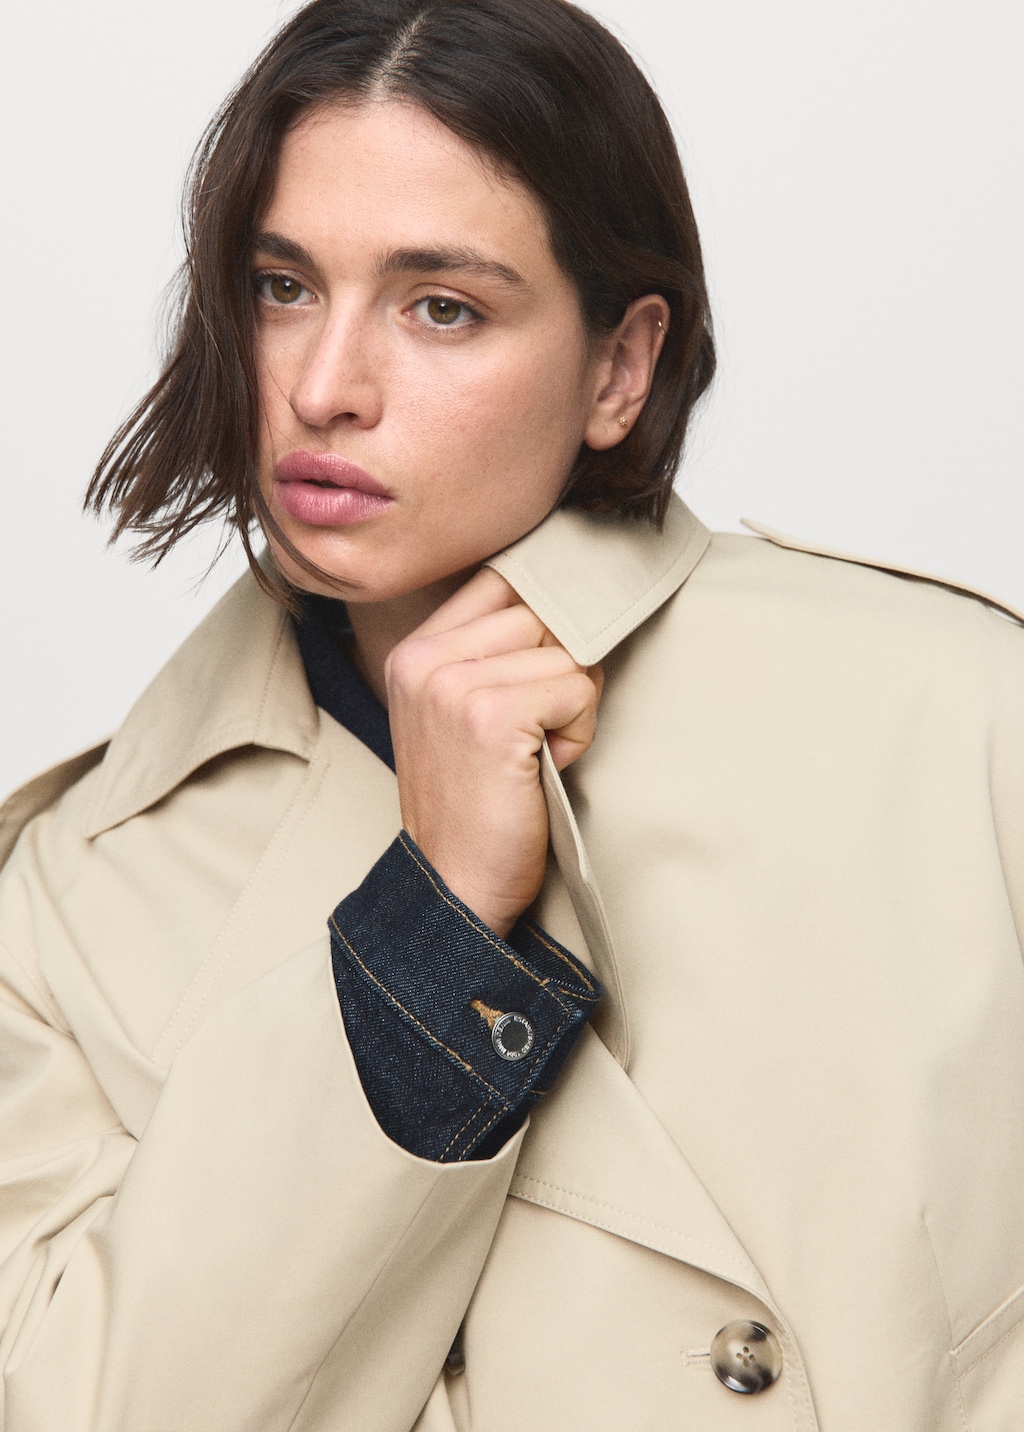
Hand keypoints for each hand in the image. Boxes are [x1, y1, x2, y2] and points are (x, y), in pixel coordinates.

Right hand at [385, 568, 602, 937]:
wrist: (455, 883)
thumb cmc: (474, 802)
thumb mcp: (461, 711)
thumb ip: (494, 652)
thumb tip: (572, 598)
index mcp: (415, 650)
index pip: (504, 581)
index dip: (546, 617)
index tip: (550, 666)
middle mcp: (426, 658)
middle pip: (543, 612)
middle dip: (562, 669)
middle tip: (536, 731)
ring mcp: (454, 684)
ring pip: (567, 650)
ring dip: (572, 705)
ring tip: (536, 753)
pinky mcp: (492, 717)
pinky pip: (577, 689)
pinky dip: (578, 732)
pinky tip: (543, 766)